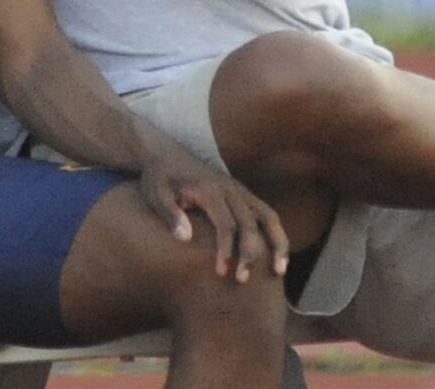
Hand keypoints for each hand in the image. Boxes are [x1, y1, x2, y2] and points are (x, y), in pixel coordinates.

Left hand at [137, 152, 289, 283]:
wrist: (166, 153)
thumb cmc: (159, 178)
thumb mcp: (155, 193)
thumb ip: (169, 214)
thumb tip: (185, 238)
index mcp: (210, 190)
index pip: (226, 224)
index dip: (226, 250)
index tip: (221, 273)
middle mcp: (230, 189)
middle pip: (250, 223)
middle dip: (250, 253)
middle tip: (243, 281)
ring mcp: (239, 190)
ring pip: (268, 216)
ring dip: (276, 243)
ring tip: (279, 271)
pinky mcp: (242, 194)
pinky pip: (266, 213)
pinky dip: (276, 234)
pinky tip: (278, 256)